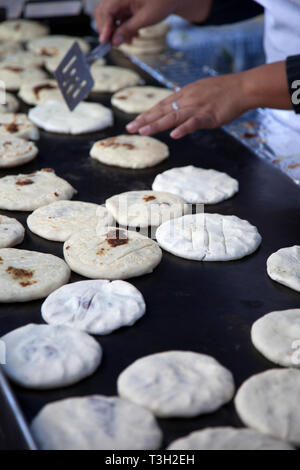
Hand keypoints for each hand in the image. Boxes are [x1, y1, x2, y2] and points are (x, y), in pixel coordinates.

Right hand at [94, 0, 176, 45]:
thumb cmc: (161, 3)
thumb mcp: (145, 18)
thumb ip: (128, 29)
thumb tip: (114, 42)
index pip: (106, 11)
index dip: (104, 27)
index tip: (105, 42)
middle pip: (103, 13)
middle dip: (108, 30)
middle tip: (116, 44)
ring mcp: (121, 1)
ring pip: (110, 18)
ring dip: (116, 31)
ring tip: (129, 41)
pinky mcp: (125, 6)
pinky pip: (118, 18)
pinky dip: (123, 28)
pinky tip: (133, 36)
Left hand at [126, 73, 247, 138]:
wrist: (242, 87)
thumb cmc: (223, 91)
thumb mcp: (200, 92)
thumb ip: (187, 101)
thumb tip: (176, 110)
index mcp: (184, 94)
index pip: (161, 105)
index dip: (147, 114)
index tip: (135, 121)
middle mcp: (187, 100)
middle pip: (162, 111)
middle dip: (145, 120)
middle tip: (130, 128)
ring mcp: (197, 107)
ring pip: (173, 117)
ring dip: (157, 124)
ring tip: (143, 131)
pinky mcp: (208, 115)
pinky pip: (194, 123)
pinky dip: (184, 129)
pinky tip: (173, 135)